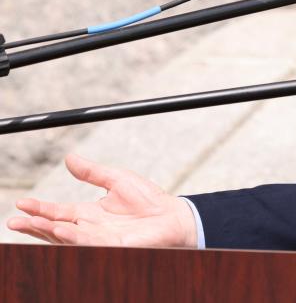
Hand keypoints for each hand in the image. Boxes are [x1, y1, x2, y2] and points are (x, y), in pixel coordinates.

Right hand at [6, 153, 197, 247]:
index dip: (39, 208)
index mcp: (89, 212)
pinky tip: (59, 228)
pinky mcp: (110, 246)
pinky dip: (72, 236)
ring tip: (28, 224)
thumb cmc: (148, 200)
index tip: (21, 203)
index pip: (57, 211)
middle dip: (33, 225)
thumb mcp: (116, 179)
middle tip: (13, 222)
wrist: (172, 216)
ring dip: (46, 231)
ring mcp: (98, 239)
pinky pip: (87, 241)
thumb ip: (92, 172)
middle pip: (54, 228)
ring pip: (65, 237)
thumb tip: (69, 157)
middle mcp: (89, 227)